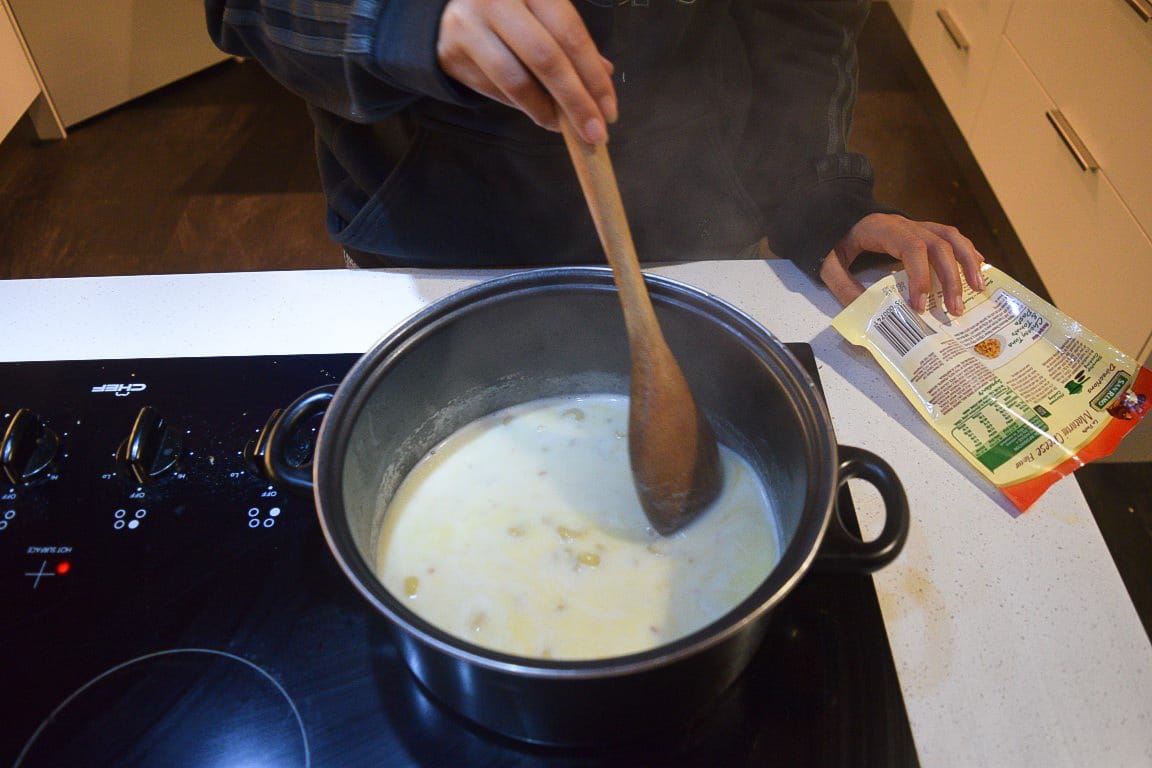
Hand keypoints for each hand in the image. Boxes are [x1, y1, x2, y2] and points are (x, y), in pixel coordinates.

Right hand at [437, 0, 616, 143]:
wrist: (448, 6)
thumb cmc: (509, 8)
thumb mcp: (542, 11)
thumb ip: (569, 39)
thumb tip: (604, 75)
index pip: (570, 34)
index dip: (592, 75)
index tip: (609, 109)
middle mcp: (498, 1)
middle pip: (546, 59)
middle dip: (575, 102)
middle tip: (594, 132)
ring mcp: (470, 27)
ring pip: (517, 82)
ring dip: (546, 112)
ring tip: (564, 127)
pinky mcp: (454, 54)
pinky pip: (497, 91)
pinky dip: (524, 106)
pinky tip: (540, 112)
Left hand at [820, 213, 985, 314]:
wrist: (834, 212)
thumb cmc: (833, 237)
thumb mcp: (828, 262)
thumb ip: (842, 284)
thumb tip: (864, 312)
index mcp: (881, 229)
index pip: (911, 248)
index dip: (920, 276)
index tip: (920, 305)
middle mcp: (904, 224)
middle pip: (938, 244)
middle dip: (949, 278)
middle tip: (954, 309)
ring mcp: (915, 224)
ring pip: (950, 236)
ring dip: (967, 262)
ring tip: (977, 288)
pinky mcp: (921, 229)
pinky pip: (950, 236)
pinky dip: (966, 251)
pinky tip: (979, 268)